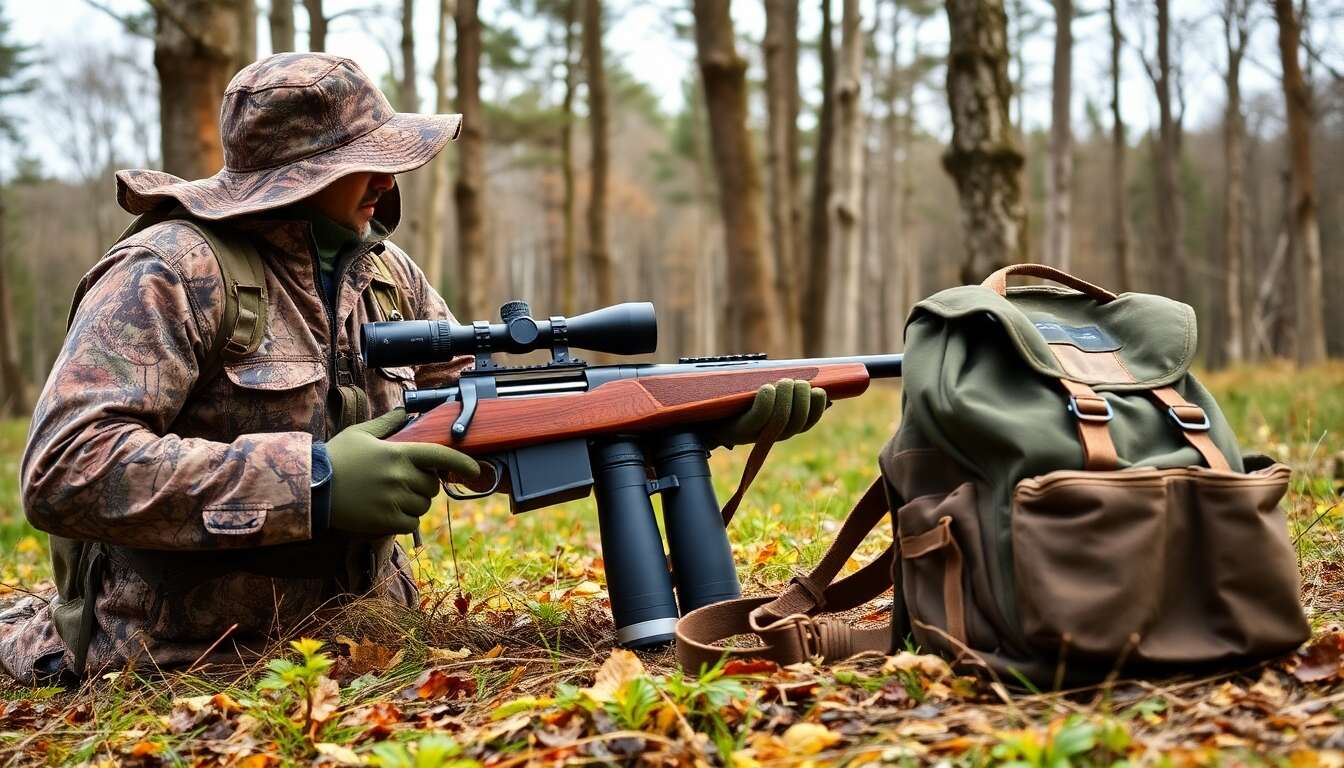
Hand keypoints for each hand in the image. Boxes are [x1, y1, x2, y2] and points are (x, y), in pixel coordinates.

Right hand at [325, 408, 480, 535]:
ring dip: (414, 503)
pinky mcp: (384, 521)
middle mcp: (400, 477)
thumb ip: (387, 424)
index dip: (461, 463)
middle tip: (403, 482)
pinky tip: (388, 511)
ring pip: (423, 506)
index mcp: (398, 453)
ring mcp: (393, 501)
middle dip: (423, 485)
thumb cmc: (337, 458)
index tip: (474, 469)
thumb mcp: (361, 434)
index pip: (440, 456)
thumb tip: (403, 412)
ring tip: (391, 496)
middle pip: (432, 486)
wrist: (312, 488)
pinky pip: (411, 524)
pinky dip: (405, 520)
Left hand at [706, 379, 827, 448]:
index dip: (818, 405)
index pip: (809, 421)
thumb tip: (821, 390)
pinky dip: (767, 400)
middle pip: (798, 419)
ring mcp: (756, 434)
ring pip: (781, 418)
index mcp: (784, 427)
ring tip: (780, 382)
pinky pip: (760, 417)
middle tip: (791, 381)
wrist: (704, 414)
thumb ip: (789, 392)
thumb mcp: (766, 395)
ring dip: (786, 395)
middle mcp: (772, 435)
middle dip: (801, 395)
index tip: (816, 389)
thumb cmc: (738, 400)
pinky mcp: (739, 430)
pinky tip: (766, 388)